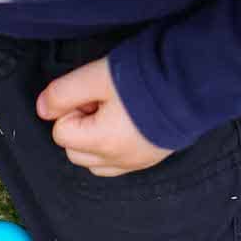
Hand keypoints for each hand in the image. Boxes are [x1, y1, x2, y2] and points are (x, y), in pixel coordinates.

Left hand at [36, 56, 172, 175]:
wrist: (198, 82)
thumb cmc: (148, 77)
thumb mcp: (98, 76)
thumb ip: (63, 93)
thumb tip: (41, 109)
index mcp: (102, 142)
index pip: (61, 132)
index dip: (71, 108)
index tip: (92, 93)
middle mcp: (118, 160)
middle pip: (75, 151)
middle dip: (80, 126)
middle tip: (102, 101)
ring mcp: (136, 162)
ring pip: (95, 161)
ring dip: (94, 140)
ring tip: (115, 112)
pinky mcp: (152, 159)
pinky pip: (118, 163)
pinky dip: (113, 147)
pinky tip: (128, 123)